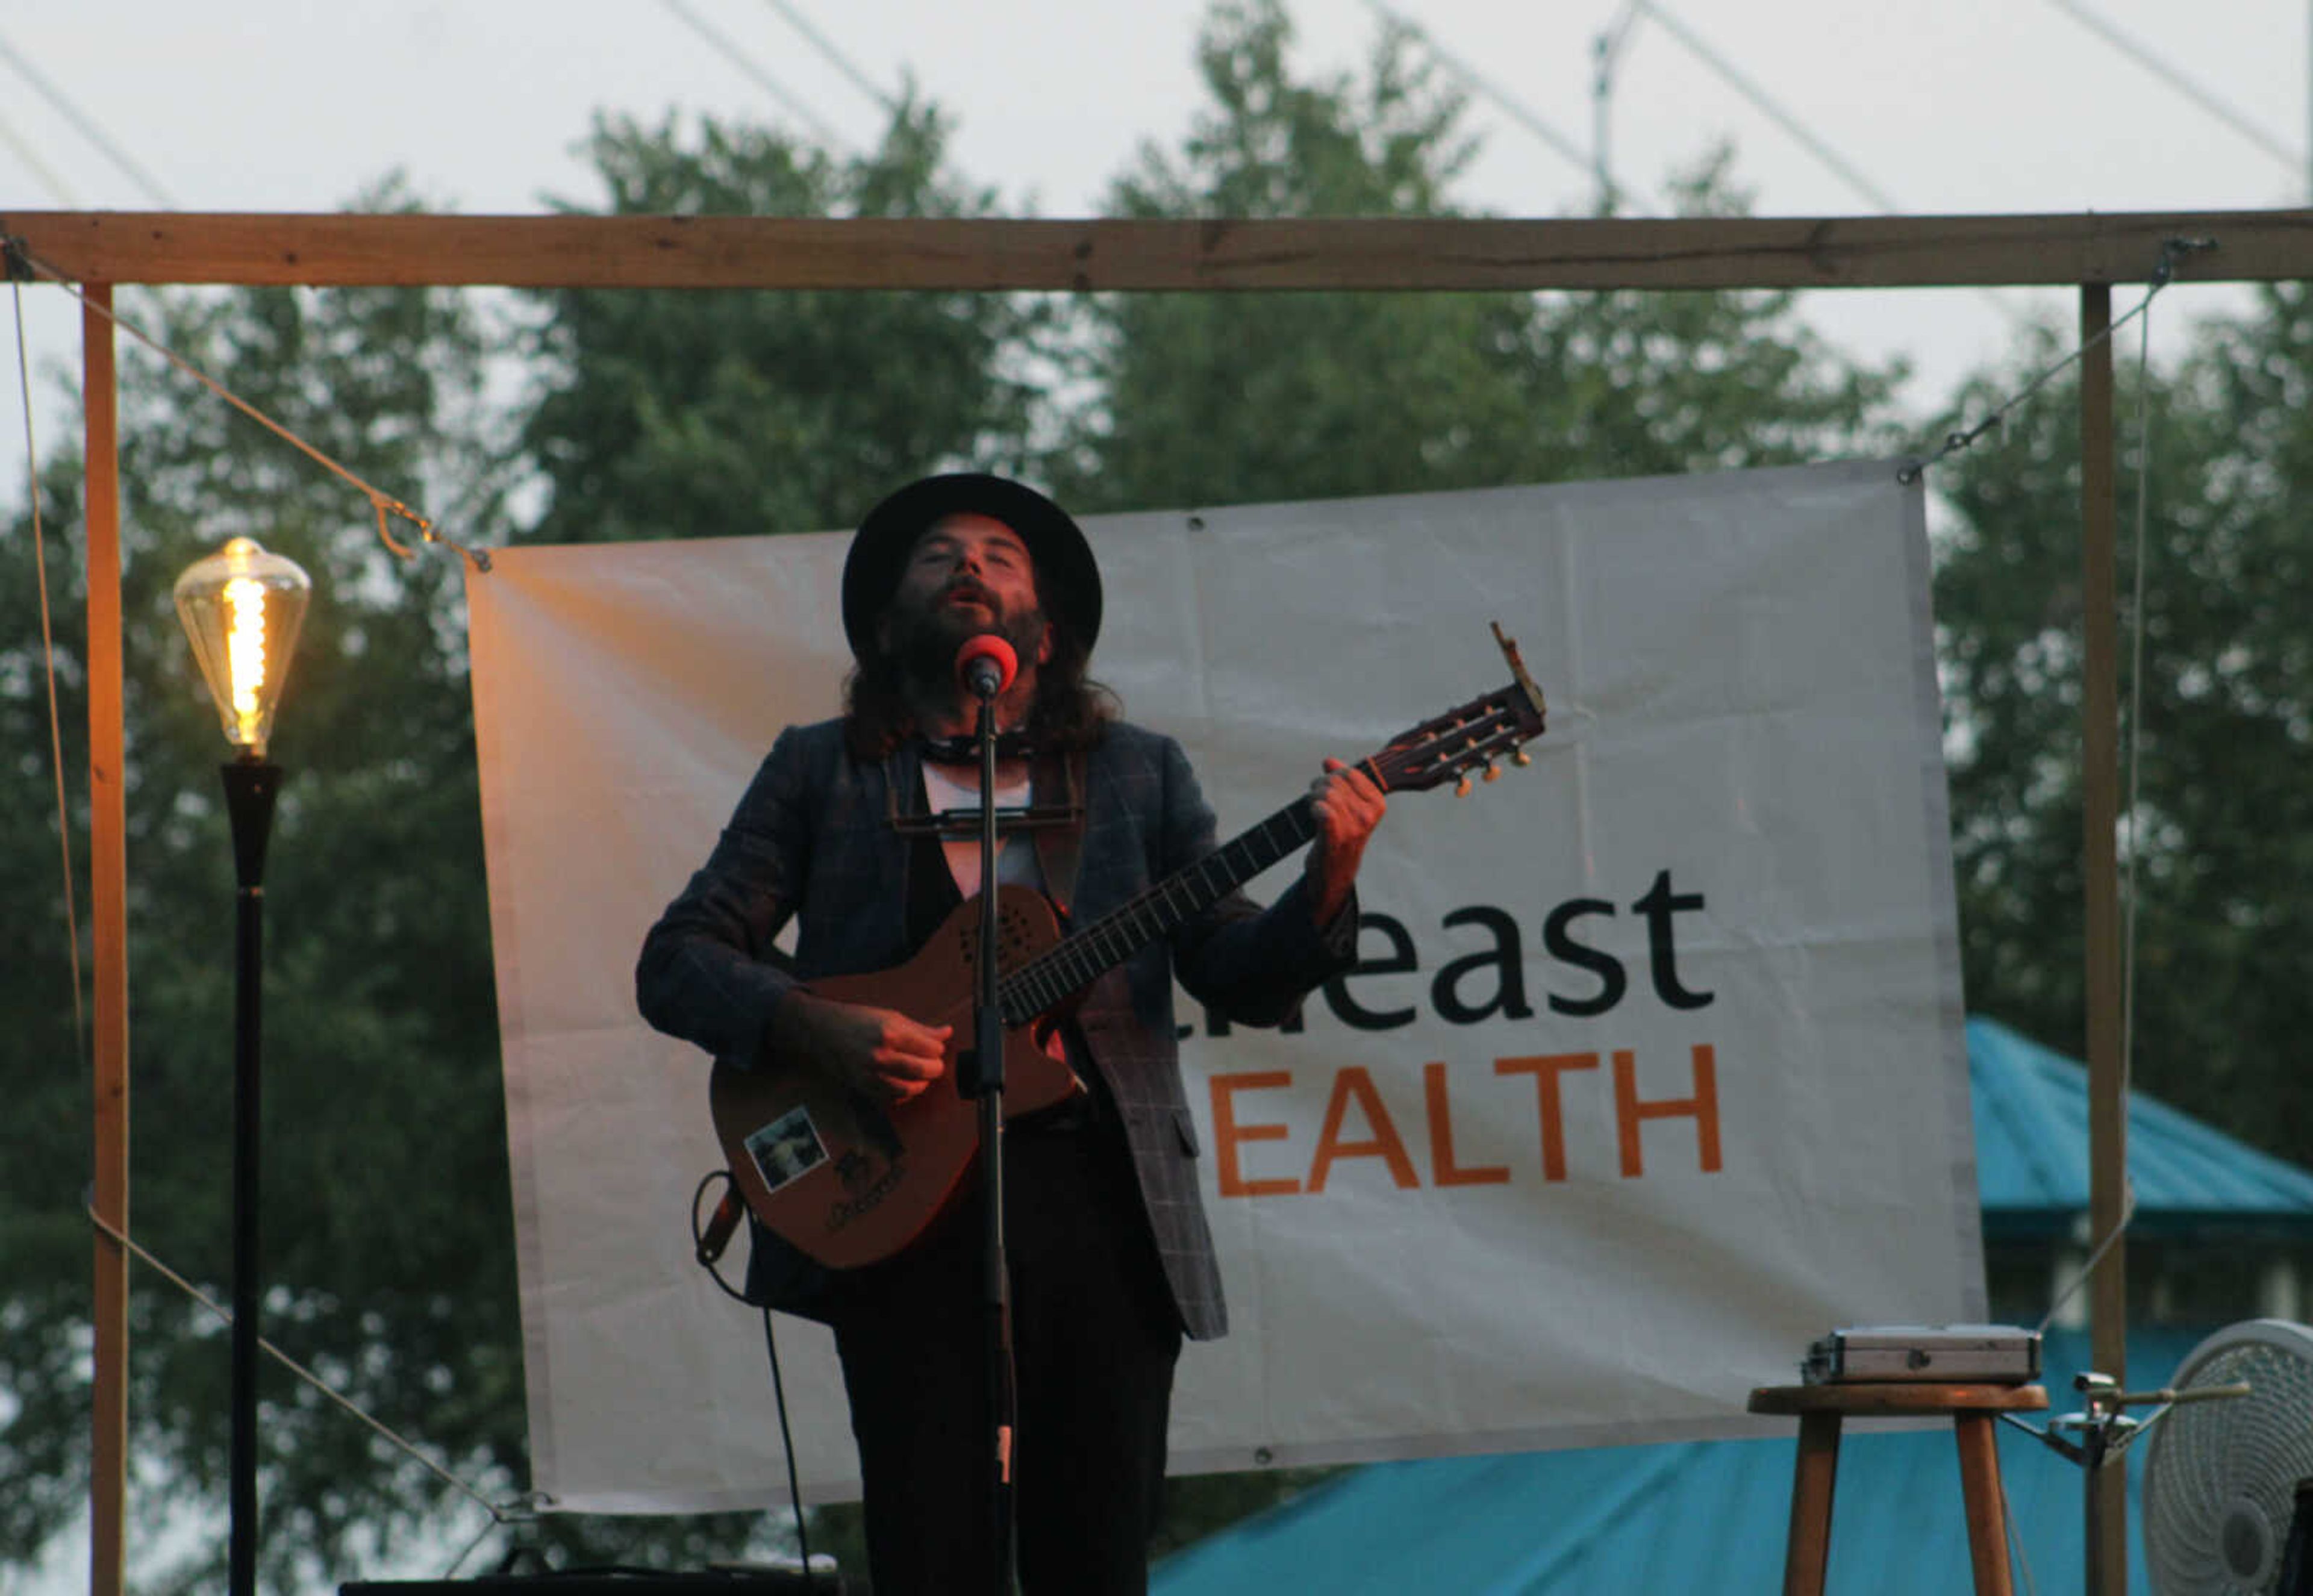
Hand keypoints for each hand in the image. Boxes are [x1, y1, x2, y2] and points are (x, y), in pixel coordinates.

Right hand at [772, 992, 950, 1103]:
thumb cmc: (858, 1020)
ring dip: (921, 1084)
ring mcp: (870, 1073)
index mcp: (890, 1033)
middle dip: (935, 1068)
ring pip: (909, 1089)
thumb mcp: (891, 1017)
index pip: (930, 1049)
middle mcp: (880, 1055)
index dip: (938, 1049)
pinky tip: (905, 1083)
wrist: (823, 1030)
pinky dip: (903, 1094)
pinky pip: (891, 1098)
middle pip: (923, 1071)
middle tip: (935, 1064)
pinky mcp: (862, 1086)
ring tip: (922, 1075)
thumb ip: (921, 1028)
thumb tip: (947, 1033)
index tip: (936, 1048)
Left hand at [1304, 757, 1386, 925]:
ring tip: (1314, 809)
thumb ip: (1341, 779)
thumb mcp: (1349, 804)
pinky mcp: (1335, 838)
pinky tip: (1314, 815)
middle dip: (1320, 787)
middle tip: (1317, 801)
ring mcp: (1353, 827)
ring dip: (1313, 798)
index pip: (1348, 772)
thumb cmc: (1341, 833)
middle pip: (1334, 781)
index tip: (1329, 790)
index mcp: (1377, 803)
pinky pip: (1324, 812)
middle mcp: (1368, 815)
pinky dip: (1315, 809)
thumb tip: (1329, 761)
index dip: (1333, 776)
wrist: (1336, 871)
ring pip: (1325, 793)